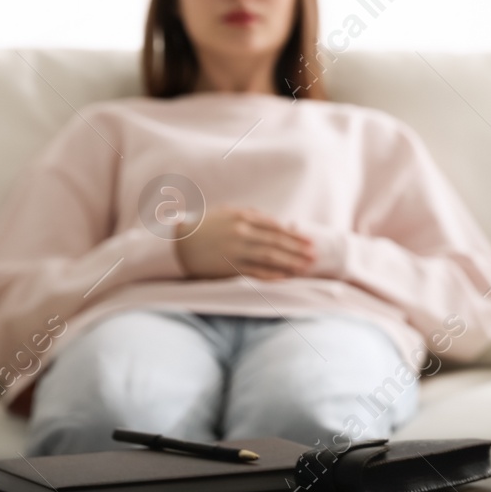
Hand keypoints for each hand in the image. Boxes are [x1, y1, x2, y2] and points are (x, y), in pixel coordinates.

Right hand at [174, 206, 315, 280]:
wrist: (176, 244)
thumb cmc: (204, 226)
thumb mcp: (227, 213)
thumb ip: (250, 214)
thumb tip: (274, 221)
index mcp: (242, 217)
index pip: (275, 227)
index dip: (294, 235)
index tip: (309, 241)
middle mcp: (241, 233)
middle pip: (276, 242)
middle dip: (297, 249)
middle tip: (314, 255)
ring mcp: (235, 251)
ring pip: (269, 257)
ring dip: (289, 263)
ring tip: (304, 267)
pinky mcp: (228, 267)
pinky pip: (254, 272)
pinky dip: (271, 275)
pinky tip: (284, 278)